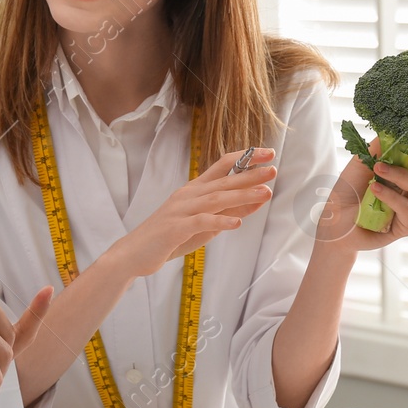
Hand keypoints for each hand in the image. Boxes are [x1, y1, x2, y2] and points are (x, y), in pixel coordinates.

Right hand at [110, 148, 277, 277]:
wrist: (134, 254)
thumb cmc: (170, 237)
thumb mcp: (204, 224)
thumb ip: (228, 211)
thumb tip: (257, 200)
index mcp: (194, 190)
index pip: (222, 166)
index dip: (245, 158)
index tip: (268, 153)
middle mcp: (188, 195)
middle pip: (223, 181)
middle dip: (250, 175)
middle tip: (273, 169)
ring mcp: (180, 210)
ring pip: (215, 199)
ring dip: (241, 195)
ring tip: (265, 193)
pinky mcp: (174, 228)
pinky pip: (200, 222)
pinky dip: (220, 221)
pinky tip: (237, 223)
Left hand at [313, 135, 407, 253]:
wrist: (334, 220)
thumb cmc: (350, 189)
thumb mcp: (363, 161)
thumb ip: (381, 146)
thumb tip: (396, 125)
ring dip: (398, 174)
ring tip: (377, 169)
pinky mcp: (407, 226)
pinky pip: (406, 208)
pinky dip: (389, 196)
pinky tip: (375, 189)